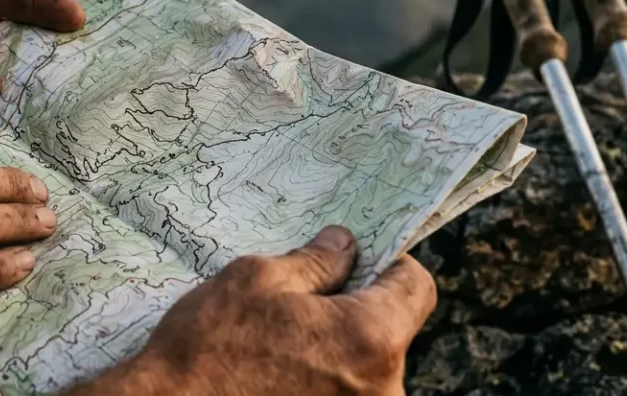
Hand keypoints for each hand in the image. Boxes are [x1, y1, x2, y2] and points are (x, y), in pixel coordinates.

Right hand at [71, 227, 435, 395]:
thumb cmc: (208, 347)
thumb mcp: (257, 280)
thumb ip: (316, 262)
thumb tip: (346, 246)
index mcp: (370, 337)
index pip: (418, 287)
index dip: (391, 265)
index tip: (361, 261)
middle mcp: (383, 388)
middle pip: (391, 330)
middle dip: (355, 310)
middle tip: (301, 305)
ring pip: (367, 368)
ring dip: (336, 351)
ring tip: (280, 347)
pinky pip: (345, 394)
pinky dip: (322, 382)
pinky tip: (278, 377)